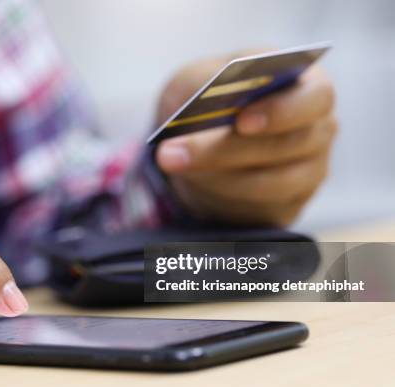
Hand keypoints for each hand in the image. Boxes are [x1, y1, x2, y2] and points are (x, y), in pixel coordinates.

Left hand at [155, 53, 336, 225]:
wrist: (196, 137)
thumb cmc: (208, 96)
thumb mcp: (198, 78)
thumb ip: (208, 80)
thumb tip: (213, 96)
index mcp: (308, 86)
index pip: (315, 98)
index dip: (281, 111)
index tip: (241, 121)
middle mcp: (317, 131)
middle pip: (288, 146)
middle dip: (226, 150)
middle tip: (172, 151)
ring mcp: (308, 172)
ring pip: (271, 184)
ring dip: (215, 176)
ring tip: (170, 162)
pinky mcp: (286, 206)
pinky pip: (257, 208)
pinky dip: (219, 195)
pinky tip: (190, 180)